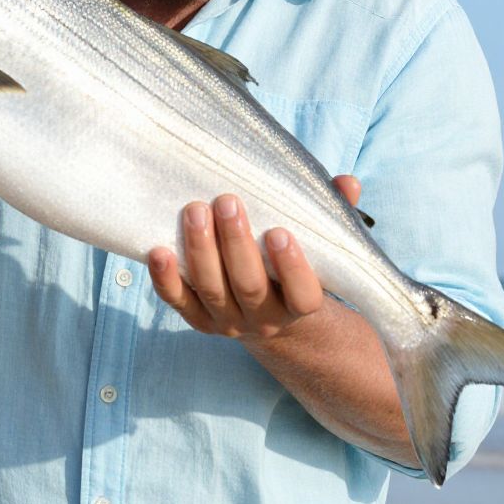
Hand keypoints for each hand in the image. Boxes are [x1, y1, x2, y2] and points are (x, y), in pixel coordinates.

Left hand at [148, 176, 361, 340]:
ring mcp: (228, 321)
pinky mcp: (198, 318)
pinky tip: (157, 251)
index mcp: (300, 303)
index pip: (302, 294)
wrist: (273, 315)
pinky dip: (165, 280)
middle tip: (227, 201)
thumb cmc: (295, 262)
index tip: (279, 232)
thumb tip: (346, 182)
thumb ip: (333, 211)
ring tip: (194, 210)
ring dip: (201, 251)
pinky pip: (178, 303)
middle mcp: (264, 319)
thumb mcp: (320, 243)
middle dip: (236, 244)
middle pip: (249, 287)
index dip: (292, 267)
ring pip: (212, 291)